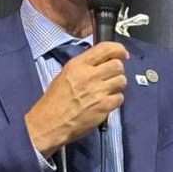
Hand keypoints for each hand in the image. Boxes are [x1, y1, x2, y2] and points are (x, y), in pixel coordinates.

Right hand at [26, 42, 128, 156]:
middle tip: (112, 76)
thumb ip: (84, 66)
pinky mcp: (104, 107)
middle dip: (118, 70)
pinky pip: (119, 98)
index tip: (122, 54)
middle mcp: (90, 75)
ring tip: (108, 90)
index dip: (119, 49)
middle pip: (118, 65)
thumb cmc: (54, 100)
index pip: (106, 48)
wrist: (50, 123)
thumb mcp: (65, 74)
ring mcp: (98, 92)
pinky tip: (105, 102)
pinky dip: (115, 100)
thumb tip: (102, 62)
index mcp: (78, 65)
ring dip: (117, 85)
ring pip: (122, 81)